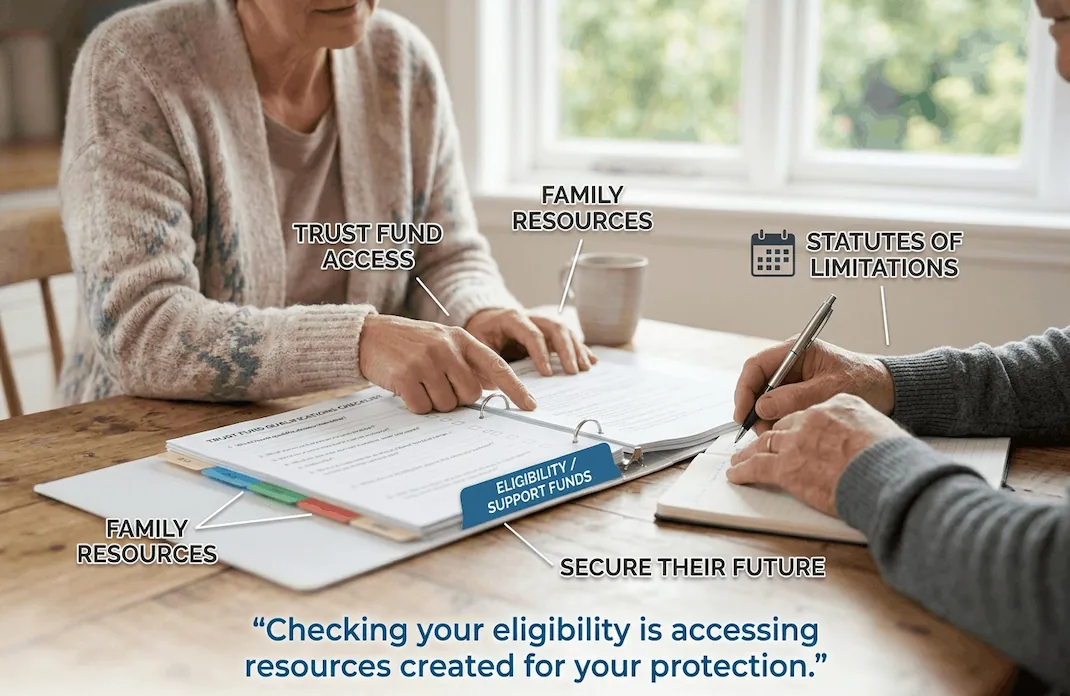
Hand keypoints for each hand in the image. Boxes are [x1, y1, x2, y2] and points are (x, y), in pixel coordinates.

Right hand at [358, 315, 536, 413]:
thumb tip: (492, 389)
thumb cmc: (410, 344)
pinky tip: (405, 387)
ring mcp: (426, 361)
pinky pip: (422, 407)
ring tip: (418, 381)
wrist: (369, 335)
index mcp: (460, 339)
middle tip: (436, 384)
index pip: (496, 366)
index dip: (515, 388)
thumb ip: (466, 362)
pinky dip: (415, 404)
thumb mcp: (442, 342)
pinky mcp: (405, 376)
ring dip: (433, 401)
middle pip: (470, 395)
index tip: (530, 405)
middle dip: (456, 398)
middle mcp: (446, 348)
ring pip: (446, 404)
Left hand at [465, 308, 596, 375]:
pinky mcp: (547, 331)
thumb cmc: (480, 333)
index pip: (531, 334)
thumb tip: (499, 385)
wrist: (483, 319)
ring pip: (564, 331)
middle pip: (554, 328)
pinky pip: (567, 337)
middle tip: (572, 371)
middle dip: (565, 350)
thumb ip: (489, 361)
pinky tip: (591, 360)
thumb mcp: (478, 345)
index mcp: (511, 319)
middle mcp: (530, 317)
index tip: (547, 373)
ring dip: (576, 349)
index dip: (540, 353)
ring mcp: (541, 322)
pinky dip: (579, 348)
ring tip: (585, 368)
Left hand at [726, 394, 906, 515]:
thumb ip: (857, 426)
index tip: (789, 433)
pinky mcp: (786, 466)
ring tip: (740, 460)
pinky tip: (737, 473)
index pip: (806, 412)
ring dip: (750, 452)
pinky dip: (744, 469)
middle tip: (757, 445)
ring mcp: (797, 441)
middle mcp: (812, 418)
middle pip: (782, 425)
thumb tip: (854, 440)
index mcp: (836, 404)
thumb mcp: (878, 426)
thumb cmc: (891, 457)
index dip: (794, 425)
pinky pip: (757, 465)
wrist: (888, 474)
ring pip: (764, 443)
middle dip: (768, 435)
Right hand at [734, 339, 894, 434]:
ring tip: (774, 433)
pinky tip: (783, 430)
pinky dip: (776, 419)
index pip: (757, 365)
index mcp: (798, 350)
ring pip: (765, 397)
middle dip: (754, 407)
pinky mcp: (798, 392)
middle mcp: (791, 362)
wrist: (887, 389)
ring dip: (765, 416)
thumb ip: (795, 397)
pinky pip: (778, 405)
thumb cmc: (864, 382)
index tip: (743, 413)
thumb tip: (762, 407)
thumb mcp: (830, 390)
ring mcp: (794, 378)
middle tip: (759, 430)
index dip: (745, 389)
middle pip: (757, 383)